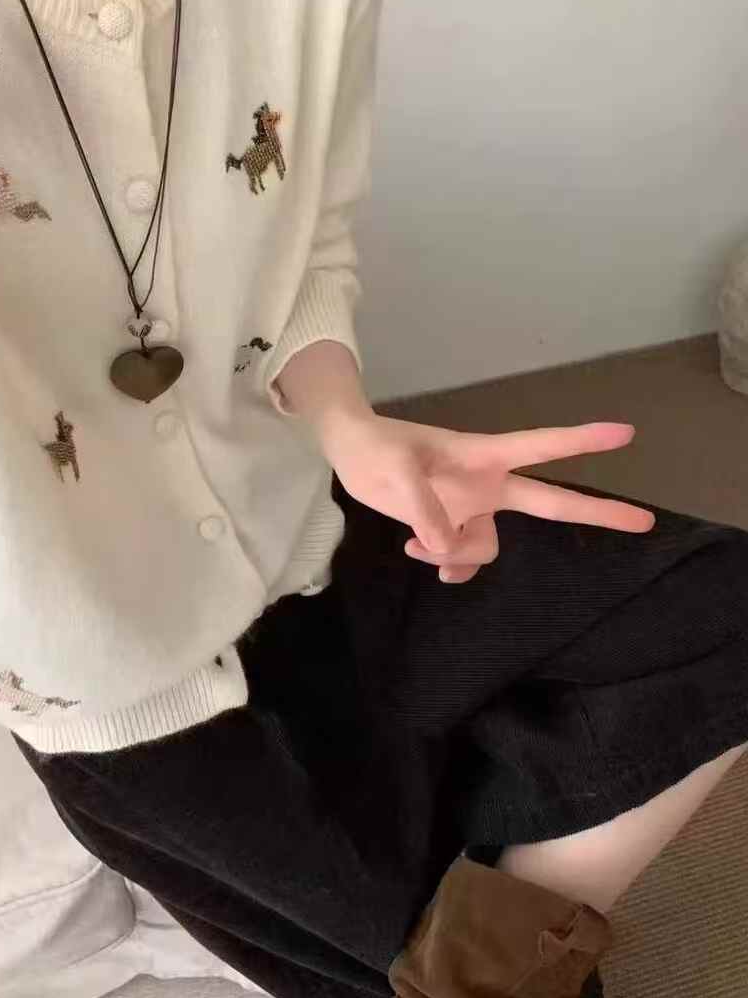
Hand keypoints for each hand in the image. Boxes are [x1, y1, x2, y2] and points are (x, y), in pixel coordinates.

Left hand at [320, 413, 655, 583]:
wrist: (352, 453)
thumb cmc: (376, 447)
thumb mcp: (394, 471)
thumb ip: (422, 507)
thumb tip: (443, 547)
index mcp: (483, 455)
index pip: (540, 447)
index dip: (580, 440)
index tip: (624, 433)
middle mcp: (487, 483)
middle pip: (551, 501)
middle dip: (596, 511)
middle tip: (644, 520)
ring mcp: (472, 506)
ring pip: (488, 546)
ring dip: (457, 557)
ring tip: (416, 543)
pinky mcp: (452, 525)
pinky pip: (466, 557)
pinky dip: (447, 564)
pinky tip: (420, 554)